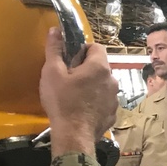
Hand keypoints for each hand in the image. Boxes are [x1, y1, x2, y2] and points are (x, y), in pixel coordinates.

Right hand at [39, 28, 118, 156]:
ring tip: (74, 94)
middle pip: (100, 66)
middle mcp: (113, 81)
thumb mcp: (52, 72)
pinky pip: (104, 101)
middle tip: (69, 77)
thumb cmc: (62, 101)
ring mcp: (115, 99)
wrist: (74, 135)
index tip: (70, 58)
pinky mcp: (113, 113)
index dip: (82, 49)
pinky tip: (82, 108)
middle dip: (86, 68)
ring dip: (91, 85)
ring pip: (103, 84)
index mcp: (100, 67)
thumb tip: (55, 30)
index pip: (97, 47)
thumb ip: (54, 49)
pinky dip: (95, 101)